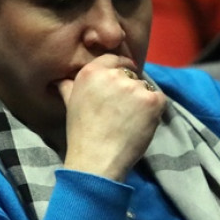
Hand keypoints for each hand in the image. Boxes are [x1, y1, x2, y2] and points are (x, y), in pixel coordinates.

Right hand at [56, 55, 164, 181]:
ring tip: (130, 120)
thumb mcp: (70, 104)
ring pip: (144, 86)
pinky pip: (158, 98)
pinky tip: (141, 123)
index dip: (119, 70)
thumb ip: (68, 86)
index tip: (121, 83)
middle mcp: (113, 75)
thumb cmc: (82, 134)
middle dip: (129, 88)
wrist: (97, 160)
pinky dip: (154, 110)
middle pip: (130, 74)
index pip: (113, 59)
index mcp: (92, 71)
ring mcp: (134, 87)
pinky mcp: (152, 100)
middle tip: (122, 110)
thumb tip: (61, 79)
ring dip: (141, 100)